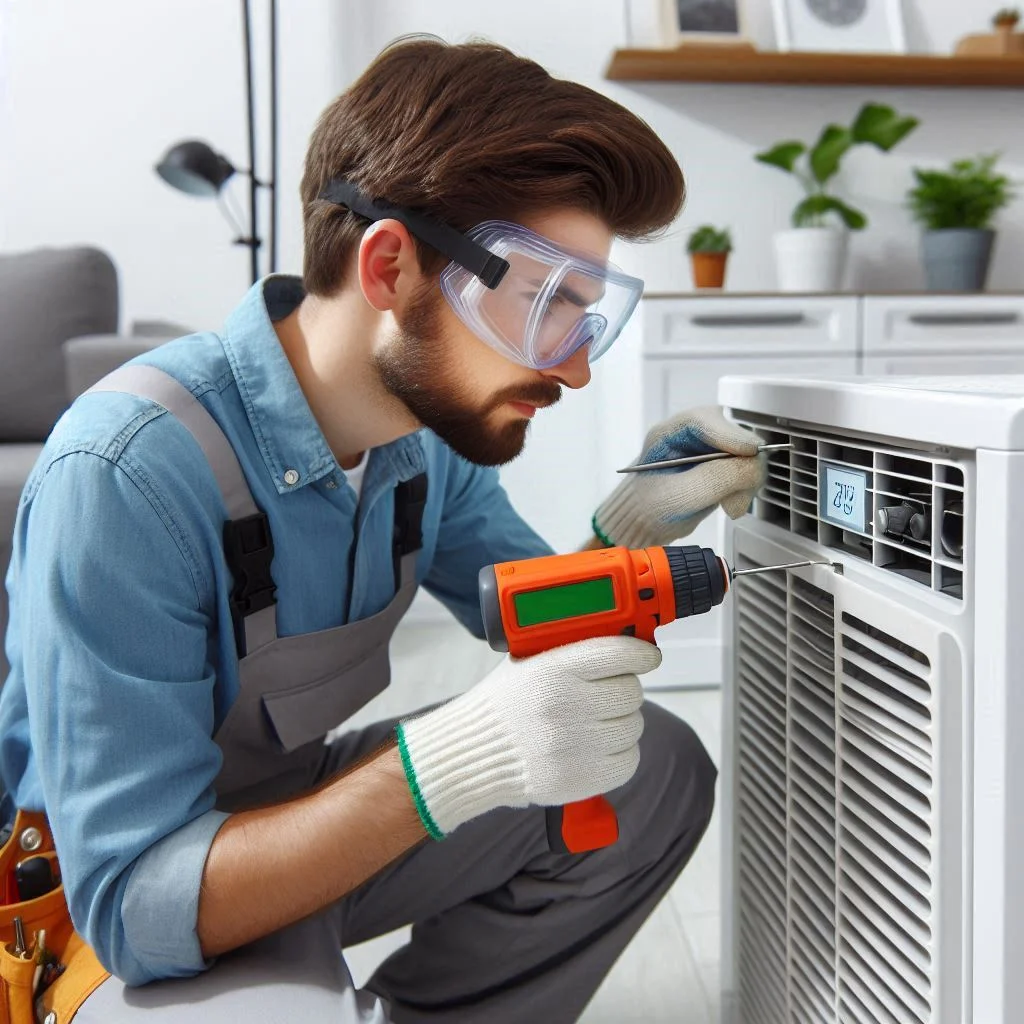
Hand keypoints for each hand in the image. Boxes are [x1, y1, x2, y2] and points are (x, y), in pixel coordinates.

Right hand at [395, 636, 661, 837]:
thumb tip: (622, 638)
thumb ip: (571, 650)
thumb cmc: (505, 703)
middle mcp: (567, 706)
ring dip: (621, 721)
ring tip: (594, 721)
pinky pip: (628, 760)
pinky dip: (620, 753)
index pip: (619, 653)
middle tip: (606, 691)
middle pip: (631, 691)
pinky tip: (597, 745)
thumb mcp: (528, 661)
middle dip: (622, 688)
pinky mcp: (582, 780)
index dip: (640, 653)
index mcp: (554, 670)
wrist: (474, 751)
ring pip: (633, 726)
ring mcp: (575, 746)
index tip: (647, 655)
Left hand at [593, 407, 765, 548]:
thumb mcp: (678, 497)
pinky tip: (730, 502)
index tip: (750, 451)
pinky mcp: (724, 459)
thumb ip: (714, 479)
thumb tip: (752, 464)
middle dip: (741, 466)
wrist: (650, 521)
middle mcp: (692, 433)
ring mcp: (710, 445)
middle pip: (732, 433)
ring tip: (729, 505)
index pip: (703, 420)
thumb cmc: (651, 508)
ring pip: (747, 451)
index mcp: (667, 434)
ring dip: (745, 481)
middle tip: (733, 498)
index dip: (730, 434)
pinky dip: (745, 487)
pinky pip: (748, 466)